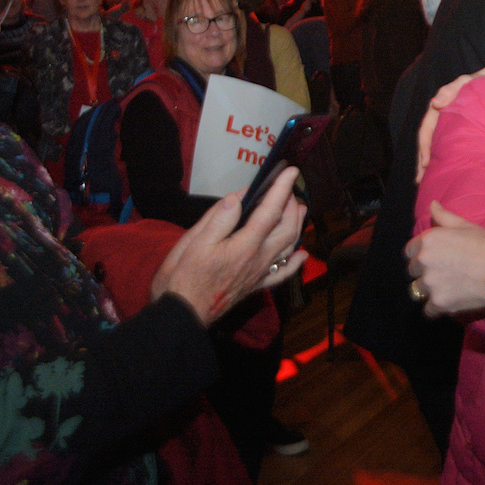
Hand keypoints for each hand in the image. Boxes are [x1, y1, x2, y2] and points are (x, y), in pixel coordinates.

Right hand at [152, 166, 306, 325]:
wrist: (182, 313)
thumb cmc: (184, 276)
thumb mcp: (195, 241)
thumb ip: (220, 217)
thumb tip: (239, 196)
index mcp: (245, 244)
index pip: (271, 211)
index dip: (282, 189)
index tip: (291, 170)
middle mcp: (259, 259)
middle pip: (287, 228)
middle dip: (291, 205)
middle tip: (289, 188)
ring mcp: (260, 274)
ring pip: (289, 247)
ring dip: (297, 226)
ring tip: (300, 209)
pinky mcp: (256, 286)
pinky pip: (282, 274)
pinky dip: (295, 263)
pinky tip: (302, 255)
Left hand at [405, 201, 484, 316]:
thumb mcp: (466, 226)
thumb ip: (444, 216)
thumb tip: (432, 205)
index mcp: (429, 240)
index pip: (409, 251)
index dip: (420, 255)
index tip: (432, 259)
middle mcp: (424, 261)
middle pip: (412, 271)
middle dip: (423, 272)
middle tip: (442, 274)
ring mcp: (430, 284)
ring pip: (417, 290)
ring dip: (427, 291)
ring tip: (444, 289)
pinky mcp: (438, 303)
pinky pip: (428, 310)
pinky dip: (435, 308)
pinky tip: (447, 303)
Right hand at [415, 64, 484, 182]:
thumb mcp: (469, 82)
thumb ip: (452, 89)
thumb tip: (434, 103)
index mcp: (442, 108)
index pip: (427, 128)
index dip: (424, 146)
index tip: (425, 164)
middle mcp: (446, 118)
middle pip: (430, 141)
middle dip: (423, 160)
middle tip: (420, 180)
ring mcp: (456, 126)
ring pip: (440, 146)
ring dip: (433, 163)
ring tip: (427, 182)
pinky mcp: (467, 133)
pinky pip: (453, 148)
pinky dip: (448, 160)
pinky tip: (447, 172)